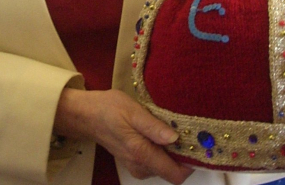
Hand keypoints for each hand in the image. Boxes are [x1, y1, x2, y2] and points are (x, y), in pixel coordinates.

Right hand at [55, 89, 192, 184]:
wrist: (86, 115)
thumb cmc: (109, 109)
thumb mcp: (133, 111)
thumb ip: (154, 127)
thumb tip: (176, 138)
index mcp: (142, 154)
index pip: (176, 174)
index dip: (191, 164)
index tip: (198, 145)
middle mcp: (141, 167)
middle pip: (173, 171)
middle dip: (183, 155)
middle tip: (189, 132)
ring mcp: (137, 166)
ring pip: (165, 166)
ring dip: (173, 152)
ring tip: (174, 129)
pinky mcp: (135, 162)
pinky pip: (156, 162)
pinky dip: (163, 151)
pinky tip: (161, 133)